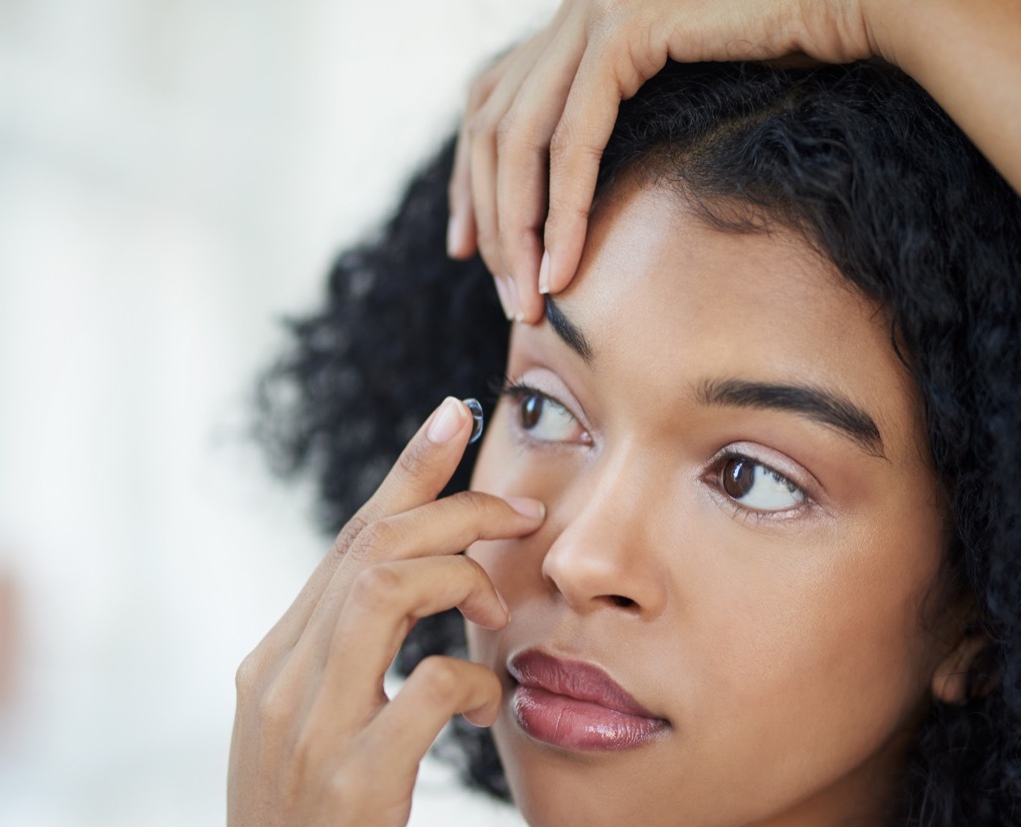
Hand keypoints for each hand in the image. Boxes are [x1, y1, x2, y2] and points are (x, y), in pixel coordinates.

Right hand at [216, 397, 545, 826]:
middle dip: (454, 508)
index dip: (405, 473)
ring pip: (385, 588)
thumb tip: (407, 602)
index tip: (453, 417)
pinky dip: (470, 680)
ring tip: (493, 599)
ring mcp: (311, 729)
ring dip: (458, 574)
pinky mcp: (352, 783)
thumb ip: (343, 665)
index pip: (346, 541)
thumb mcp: (306, 735)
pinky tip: (484, 702)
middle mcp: (282, 679)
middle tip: (520, 509)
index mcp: (272, 661)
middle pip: (370, 546)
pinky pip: (426, 690)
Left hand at [447, 0, 883, 323]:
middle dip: (490, 223)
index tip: (465, 250)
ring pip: (520, 139)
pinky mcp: (629, 26)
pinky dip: (560, 211)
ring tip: (528, 301)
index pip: (488, 105)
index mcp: (573, 20)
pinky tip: (562, 268)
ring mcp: (595, 9)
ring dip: (519, 232)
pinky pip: (573, 138)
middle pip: (492, 128)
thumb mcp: (666, 101)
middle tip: (506, 297)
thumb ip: (608, 125)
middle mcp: (573, 8)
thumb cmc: (779, 58)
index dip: (468, 182)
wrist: (857, 4)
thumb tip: (565, 200)